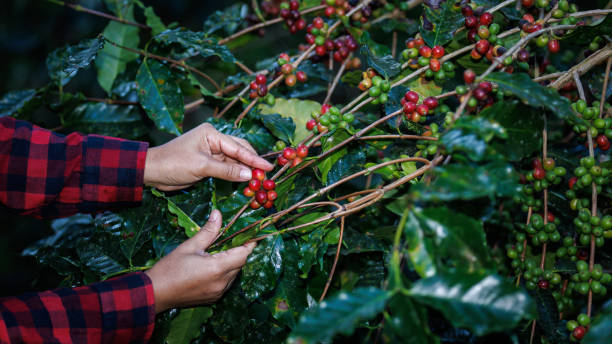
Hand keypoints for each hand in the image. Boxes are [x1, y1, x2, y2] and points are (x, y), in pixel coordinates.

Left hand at [144, 122, 272, 190]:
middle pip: (239, 152)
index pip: (238, 147)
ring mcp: (212, 152)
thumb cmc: (174, 163)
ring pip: (235, 162)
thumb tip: (250, 175)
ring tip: (260, 181)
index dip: (254, 159)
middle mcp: (214, 140)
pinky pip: (227, 169)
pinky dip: (236, 175)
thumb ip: (226, 171)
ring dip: (245, 171)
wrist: (152, 171)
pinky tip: (246, 182)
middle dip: (252, 164)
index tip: (269, 168)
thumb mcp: (201, 167)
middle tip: (267, 177)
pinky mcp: (209, 164)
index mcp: (212, 133)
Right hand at [145, 210, 254, 312]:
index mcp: (217, 268)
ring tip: (218, 252)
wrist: (155, 293)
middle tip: (230, 238)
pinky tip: (212, 266)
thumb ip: (208, 231)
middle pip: (240, 264)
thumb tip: (218, 214)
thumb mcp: (189, 246)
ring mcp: (218, 292)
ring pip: (234, 274)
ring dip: (231, 262)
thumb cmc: (169, 269)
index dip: (249, 243)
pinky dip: (224, 273)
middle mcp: (221, 282)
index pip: (243, 254)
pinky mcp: (213, 298)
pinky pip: (226, 283)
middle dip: (238, 251)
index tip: (250, 234)